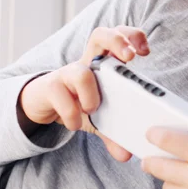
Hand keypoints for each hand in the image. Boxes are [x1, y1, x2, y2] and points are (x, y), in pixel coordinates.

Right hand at [19, 26, 149, 161]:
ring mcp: (66, 72)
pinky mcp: (50, 86)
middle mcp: (86, 62)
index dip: (132, 36)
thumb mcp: (99, 119)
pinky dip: (70, 113)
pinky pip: (60, 94)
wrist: (42, 106)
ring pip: (80, 71)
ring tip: (92, 110)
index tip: (145, 52)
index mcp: (104, 63)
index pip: (119, 36)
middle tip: (130, 59)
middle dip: (118, 41)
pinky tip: (74, 124)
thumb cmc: (77, 102)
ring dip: (91, 94)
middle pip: (101, 34)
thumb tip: (126, 154)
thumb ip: (114, 134)